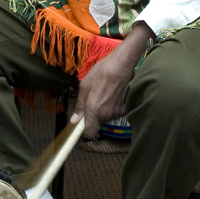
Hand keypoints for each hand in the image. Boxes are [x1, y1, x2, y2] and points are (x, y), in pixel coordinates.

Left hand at [71, 22, 154, 138]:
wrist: (122, 64)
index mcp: (94, 110)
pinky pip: (114, 113)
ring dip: (102, 110)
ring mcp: (117, 113)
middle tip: (93, 100)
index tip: (82, 123)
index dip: (85, 130)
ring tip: (104, 94)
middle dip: (93, 116)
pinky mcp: (125, 109)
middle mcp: (106, 115)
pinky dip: (112, 107)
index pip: (89, 133)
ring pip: (105, 118)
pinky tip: (113, 94)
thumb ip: (80, 105)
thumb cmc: (101, 72)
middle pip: (97, 124)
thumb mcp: (85, 85)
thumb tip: (74, 121)